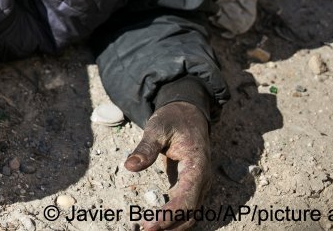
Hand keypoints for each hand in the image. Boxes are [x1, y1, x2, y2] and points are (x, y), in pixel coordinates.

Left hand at [124, 101, 211, 230]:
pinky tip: (157, 223)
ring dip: (173, 226)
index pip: (186, 199)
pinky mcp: (194, 186)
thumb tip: (129, 166)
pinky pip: (187, 208)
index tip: (150, 225)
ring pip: (191, 214)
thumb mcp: (157, 127)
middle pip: (190, 212)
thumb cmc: (173, 119)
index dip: (169, 215)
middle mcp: (203, 179)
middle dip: (169, 226)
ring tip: (148, 230)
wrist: (189, 113)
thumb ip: (145, 147)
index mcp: (197, 165)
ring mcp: (201, 184)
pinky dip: (174, 219)